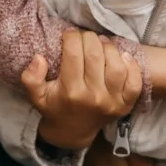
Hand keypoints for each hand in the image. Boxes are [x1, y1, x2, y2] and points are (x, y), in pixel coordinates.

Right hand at [21, 30, 142, 150]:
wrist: (73, 132)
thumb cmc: (55, 107)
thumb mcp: (37, 96)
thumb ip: (30, 78)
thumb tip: (39, 58)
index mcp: (71, 93)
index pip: (74, 55)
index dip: (71, 37)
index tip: (69, 34)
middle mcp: (93, 98)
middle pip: (95, 56)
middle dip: (89, 38)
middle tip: (84, 36)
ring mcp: (112, 102)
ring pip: (116, 66)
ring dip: (109, 48)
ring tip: (100, 43)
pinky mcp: (126, 105)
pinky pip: (135, 82)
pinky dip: (131, 66)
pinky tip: (121, 57)